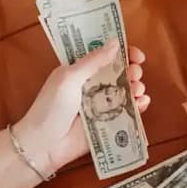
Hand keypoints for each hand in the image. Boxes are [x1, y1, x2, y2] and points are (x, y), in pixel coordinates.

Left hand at [14, 42, 149, 174]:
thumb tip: (115, 42)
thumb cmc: (51, 108)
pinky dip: (138, 106)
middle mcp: (93, 85)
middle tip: (135, 73)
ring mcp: (102, 104)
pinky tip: (141, 103)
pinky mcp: (108, 122)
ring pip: (127, 91)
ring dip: (137, 86)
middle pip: (120, 72)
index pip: (105, 55)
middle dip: (132, 70)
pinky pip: (128, 112)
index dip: (123, 52)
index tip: (136, 55)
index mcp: (81, 70)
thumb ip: (93, 61)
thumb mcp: (69, 78)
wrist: (45, 144)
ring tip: (137, 89)